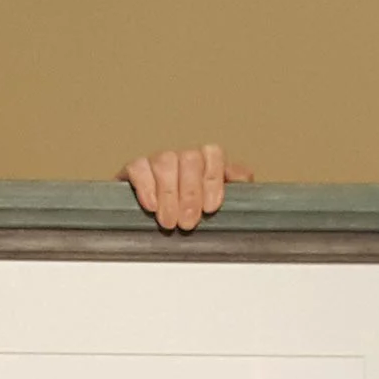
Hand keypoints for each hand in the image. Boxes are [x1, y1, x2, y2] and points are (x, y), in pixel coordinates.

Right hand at [121, 145, 253, 231]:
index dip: (213, 179)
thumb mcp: (219, 206)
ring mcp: (157, 160)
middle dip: (190, 194)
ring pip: (165, 162)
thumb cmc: (191, 215)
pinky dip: (145, 185)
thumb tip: (244, 180)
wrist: (154, 223)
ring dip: (168, 194)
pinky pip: (139, 167)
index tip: (211, 207)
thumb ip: (235, 191)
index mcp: (205, 161)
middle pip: (189, 159)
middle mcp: (182, 157)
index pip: (213, 154)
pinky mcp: (134, 169)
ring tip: (169, 222)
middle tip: (188, 222)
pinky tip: (151, 205)